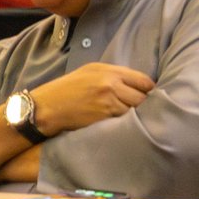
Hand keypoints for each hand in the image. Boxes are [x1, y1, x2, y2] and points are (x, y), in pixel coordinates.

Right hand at [30, 63, 155, 133]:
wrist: (47, 107)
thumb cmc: (67, 89)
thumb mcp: (89, 72)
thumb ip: (113, 75)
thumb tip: (136, 85)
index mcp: (109, 71)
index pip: (144, 81)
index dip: (150, 90)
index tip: (150, 97)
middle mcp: (111, 85)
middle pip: (144, 98)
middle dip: (146, 105)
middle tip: (147, 112)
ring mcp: (108, 104)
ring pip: (136, 112)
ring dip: (139, 117)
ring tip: (138, 121)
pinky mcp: (104, 120)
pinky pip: (125, 123)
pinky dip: (128, 125)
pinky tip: (127, 127)